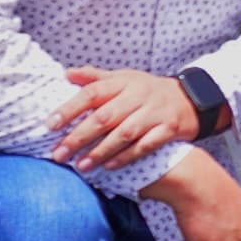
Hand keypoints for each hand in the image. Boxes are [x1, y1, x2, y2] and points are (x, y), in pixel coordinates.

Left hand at [55, 68, 199, 170]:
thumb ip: (96, 78)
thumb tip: (67, 74)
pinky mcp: (168, 129)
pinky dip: (126, 157)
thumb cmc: (147, 90)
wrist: (190, 99)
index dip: (70, 108)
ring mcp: (155, 113)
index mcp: (124, 82)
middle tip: (59, 154)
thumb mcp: (124, 78)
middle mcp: (139, 96)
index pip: (92, 93)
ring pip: (124, 134)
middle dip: (79, 137)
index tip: (50, 125)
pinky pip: (145, 146)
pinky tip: (109, 167)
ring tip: (80, 166)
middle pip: (105, 117)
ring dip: (100, 151)